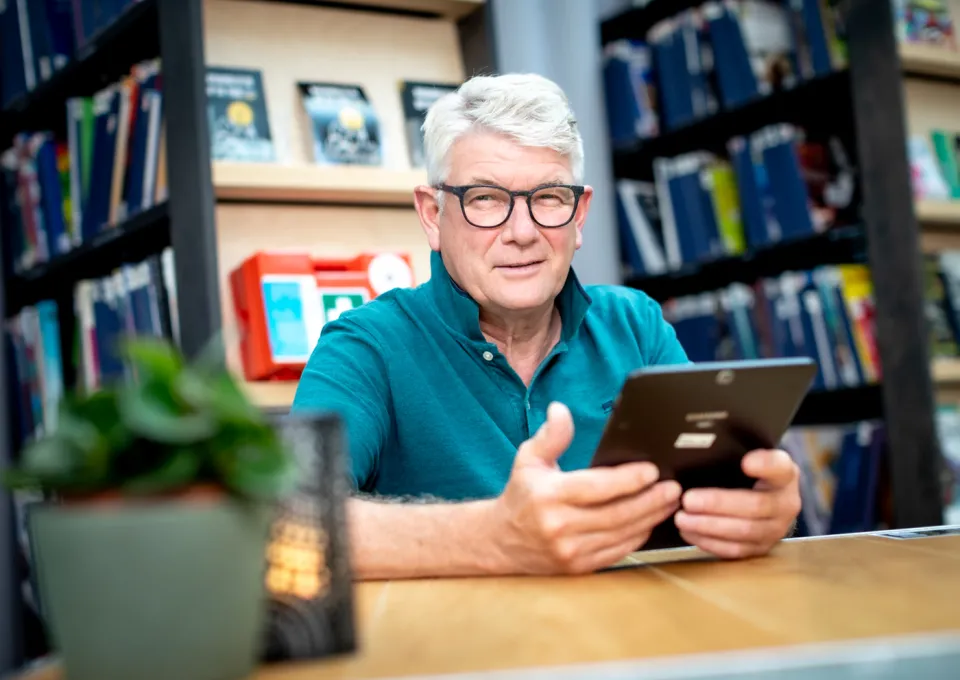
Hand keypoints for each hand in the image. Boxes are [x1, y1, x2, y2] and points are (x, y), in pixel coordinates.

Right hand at [488, 402, 681, 574]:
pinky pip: (617, 551)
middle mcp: (559, 526)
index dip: (628, 479)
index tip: (652, 470)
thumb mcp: (528, 459)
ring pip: (622, 534)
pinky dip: (638, 537)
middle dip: (651, 500)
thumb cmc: (521, 495)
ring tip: (670, 503)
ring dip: (650, 518)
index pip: (597, 487)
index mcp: (548, 496)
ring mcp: (570, 551)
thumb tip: (560, 410)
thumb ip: (550, 436)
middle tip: (674, 488)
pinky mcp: (579, 567)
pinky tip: (650, 522)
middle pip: (617, 514)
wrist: (501, 541)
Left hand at [674, 449, 800, 558]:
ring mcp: (776, 530)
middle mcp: (786, 503)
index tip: (746, 462)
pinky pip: (736, 550)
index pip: (780, 467)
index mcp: (784, 474)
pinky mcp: (762, 548)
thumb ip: (735, 451)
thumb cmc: (751, 472)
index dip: (765, 465)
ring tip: (682, 519)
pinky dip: (710, 542)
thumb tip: (704, 447)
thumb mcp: (749, 455)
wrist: (766, 498)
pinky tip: (690, 532)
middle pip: (755, 506)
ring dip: (709, 526)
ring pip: (744, 532)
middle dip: (718, 504)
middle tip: (688, 500)